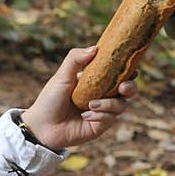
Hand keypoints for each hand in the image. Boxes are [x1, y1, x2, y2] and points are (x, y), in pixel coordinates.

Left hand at [20, 46, 138, 149]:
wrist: (42, 127)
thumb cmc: (50, 99)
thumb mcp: (61, 76)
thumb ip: (75, 59)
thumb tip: (95, 48)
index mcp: (95, 79)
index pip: (117, 72)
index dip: (128, 69)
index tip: (132, 67)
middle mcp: (102, 94)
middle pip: (128, 89)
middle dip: (130, 87)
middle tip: (123, 88)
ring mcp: (103, 110)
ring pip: (121, 105)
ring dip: (109, 104)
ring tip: (91, 105)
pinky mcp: (101, 125)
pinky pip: (110, 119)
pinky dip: (100, 116)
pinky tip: (84, 116)